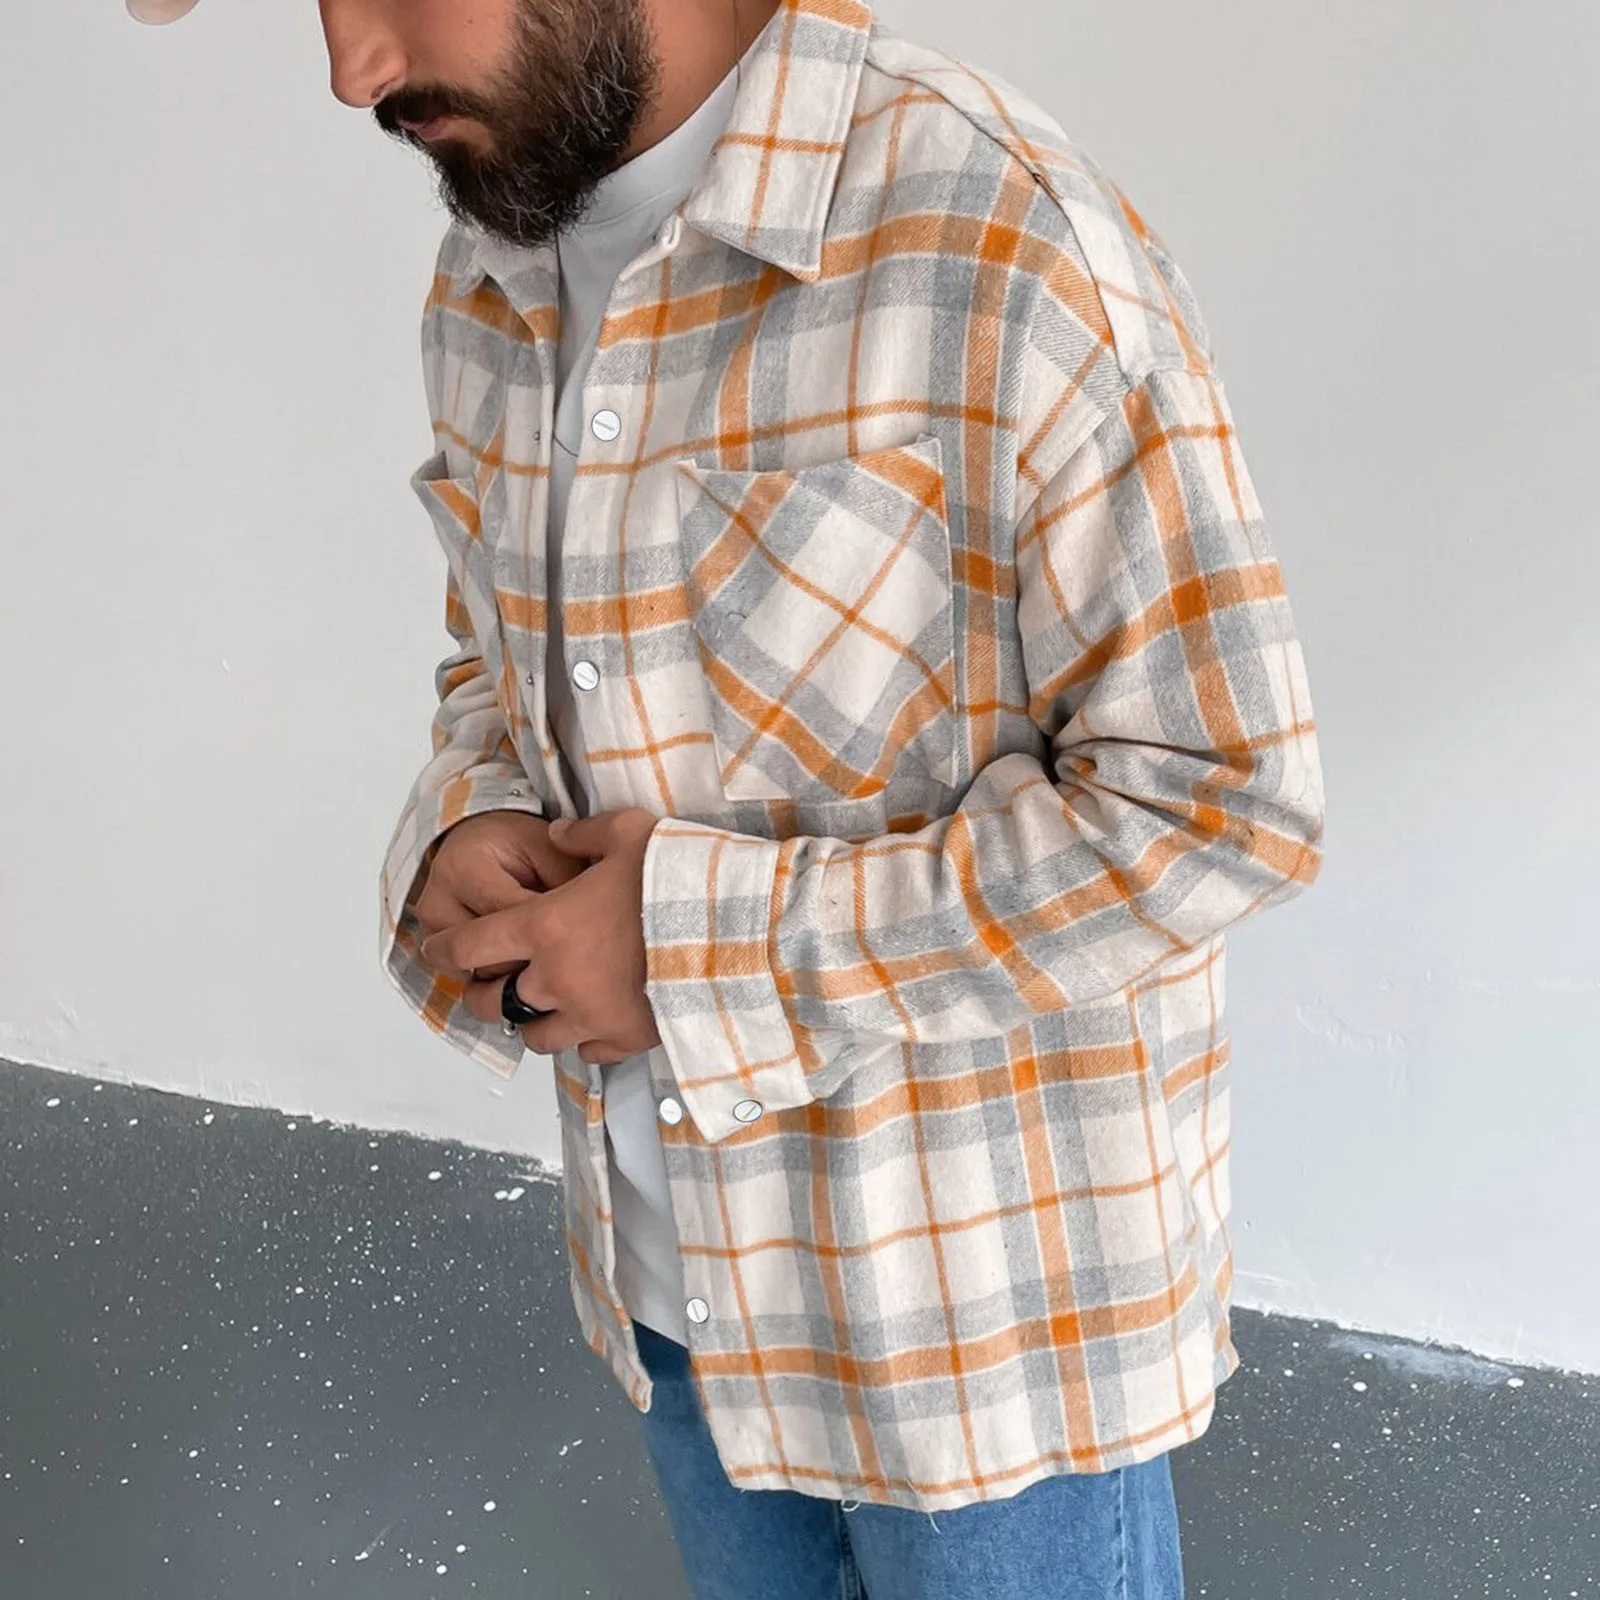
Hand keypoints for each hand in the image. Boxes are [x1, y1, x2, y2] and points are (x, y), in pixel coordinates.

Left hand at [419, 807, 662, 1065]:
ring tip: (542, 1008)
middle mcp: (556, 978)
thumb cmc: (676, 877)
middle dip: (482, 994)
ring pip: (535, 1036)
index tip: (433, 950)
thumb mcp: (628, 832)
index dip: (442, 949)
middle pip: (493, 1002)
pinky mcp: (625, 1037)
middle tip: (487, 986)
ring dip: (531, 1021)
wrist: (732, 928)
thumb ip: (584, 833)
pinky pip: (587, 1051)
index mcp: (545, 926)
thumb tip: (560, 834)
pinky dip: (583, 1039)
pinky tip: (592, 1022)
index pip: (469, 946)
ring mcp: (590, 1014)